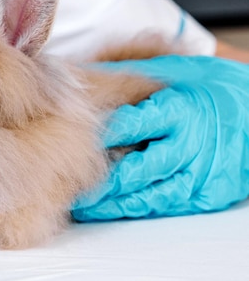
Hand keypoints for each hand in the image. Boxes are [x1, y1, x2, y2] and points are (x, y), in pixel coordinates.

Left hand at [72, 55, 248, 220]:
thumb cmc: (205, 86)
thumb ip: (129, 79)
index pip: (131, 126)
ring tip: (85, 208)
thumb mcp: (170, 71)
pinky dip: (141, 208)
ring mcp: (201, 172)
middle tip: (72, 190)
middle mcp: (190, 143)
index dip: (99, 139)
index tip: (72, 145)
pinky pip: (169, 206)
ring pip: (151, 195)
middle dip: (102, 183)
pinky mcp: (209, 193)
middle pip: (138, 169)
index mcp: (178, 109)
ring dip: (115, 204)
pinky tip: (117, 209)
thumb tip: (85, 77)